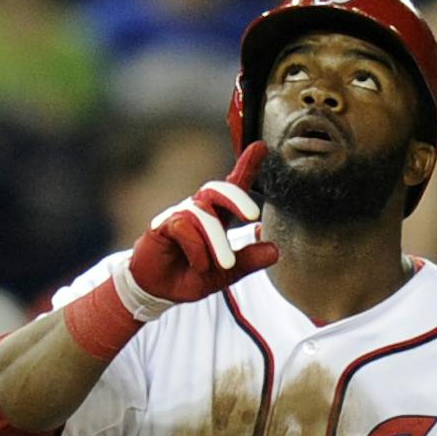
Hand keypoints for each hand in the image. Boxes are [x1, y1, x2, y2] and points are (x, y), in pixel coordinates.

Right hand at [119, 142, 278, 314]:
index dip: (246, 166)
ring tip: (224, 265)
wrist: (160, 289)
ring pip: (204, 217)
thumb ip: (249, 260)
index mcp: (218, 217)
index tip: (261, 146)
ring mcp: (181, 216)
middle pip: (218, 189)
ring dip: (217, 243)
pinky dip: (197, 250)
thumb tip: (276, 250)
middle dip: (236, 197)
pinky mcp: (163, 225)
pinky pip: (184, 229)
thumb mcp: (228, 272)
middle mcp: (200, 210)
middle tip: (252, 215)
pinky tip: (198, 264)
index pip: (233, 187)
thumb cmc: (193, 274)